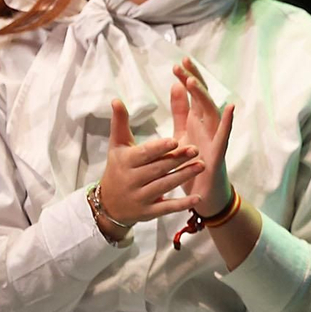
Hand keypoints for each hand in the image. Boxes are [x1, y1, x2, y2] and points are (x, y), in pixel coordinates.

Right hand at [97, 97, 205, 234]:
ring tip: (202, 166)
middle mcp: (132, 180)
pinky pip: (167, 208)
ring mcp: (140, 198)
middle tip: (196, 149)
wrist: (108, 204)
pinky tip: (198, 198)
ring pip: (164, 186)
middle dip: (177, 159)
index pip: (145, 154)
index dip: (159, 148)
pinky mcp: (148, 213)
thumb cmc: (118, 168)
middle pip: (158, 169)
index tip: (174, 140)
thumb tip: (116, 99)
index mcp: (125, 162)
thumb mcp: (117, 146)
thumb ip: (120, 123)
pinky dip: (182, 204)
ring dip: (183, 177)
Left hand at [171, 57, 235, 216]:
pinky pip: (224, 135)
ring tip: (192, 82)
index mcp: (197, 120)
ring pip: (212, 112)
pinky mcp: (218, 153)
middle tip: (183, 64)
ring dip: (203, 97)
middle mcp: (208, 125)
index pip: (193, 94)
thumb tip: (176, 86)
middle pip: (203, 98)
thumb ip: (180, 111)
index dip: (187, 78)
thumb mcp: (182, 133)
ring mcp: (215, 138)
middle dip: (193, 80)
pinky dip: (228, 122)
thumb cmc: (193, 163)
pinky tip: (231, 109)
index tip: (178, 63)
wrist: (203, 193)